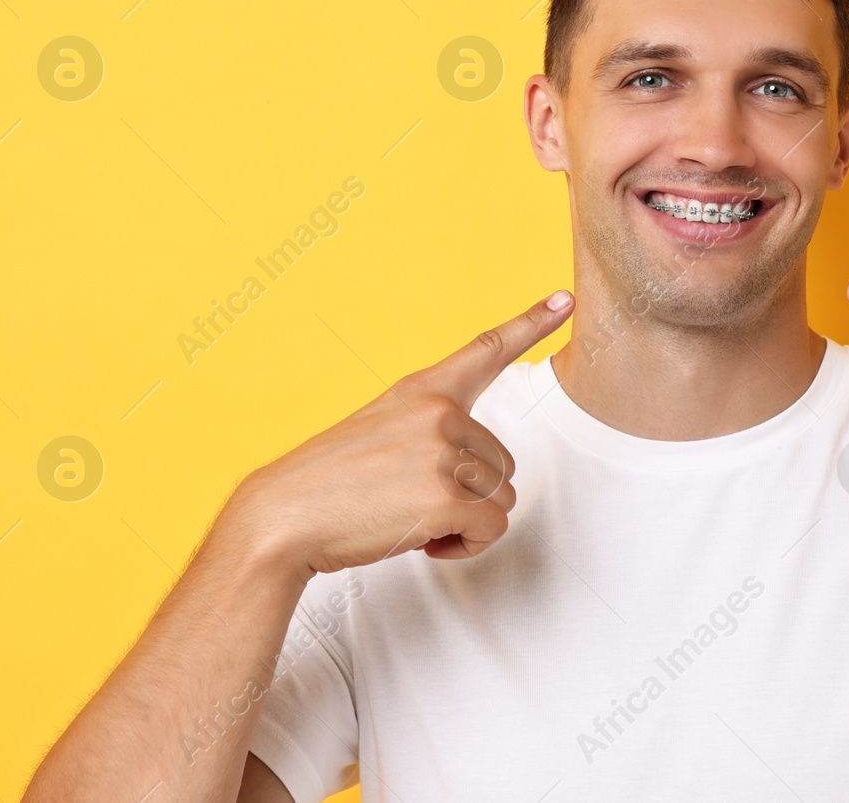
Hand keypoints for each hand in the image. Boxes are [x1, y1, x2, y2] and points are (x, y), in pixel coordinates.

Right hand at [231, 290, 574, 579]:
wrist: (282, 519)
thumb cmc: (328, 485)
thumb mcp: (379, 432)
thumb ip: (428, 433)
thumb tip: (478, 470)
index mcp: (421, 391)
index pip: (485, 349)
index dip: (530, 322)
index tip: (566, 300)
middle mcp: (439, 412)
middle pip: (502, 464)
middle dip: (469, 495)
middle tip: (412, 502)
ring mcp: (444, 452)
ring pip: (501, 499)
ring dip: (466, 524)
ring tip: (410, 519)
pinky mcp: (446, 496)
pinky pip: (491, 529)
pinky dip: (465, 547)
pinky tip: (422, 540)